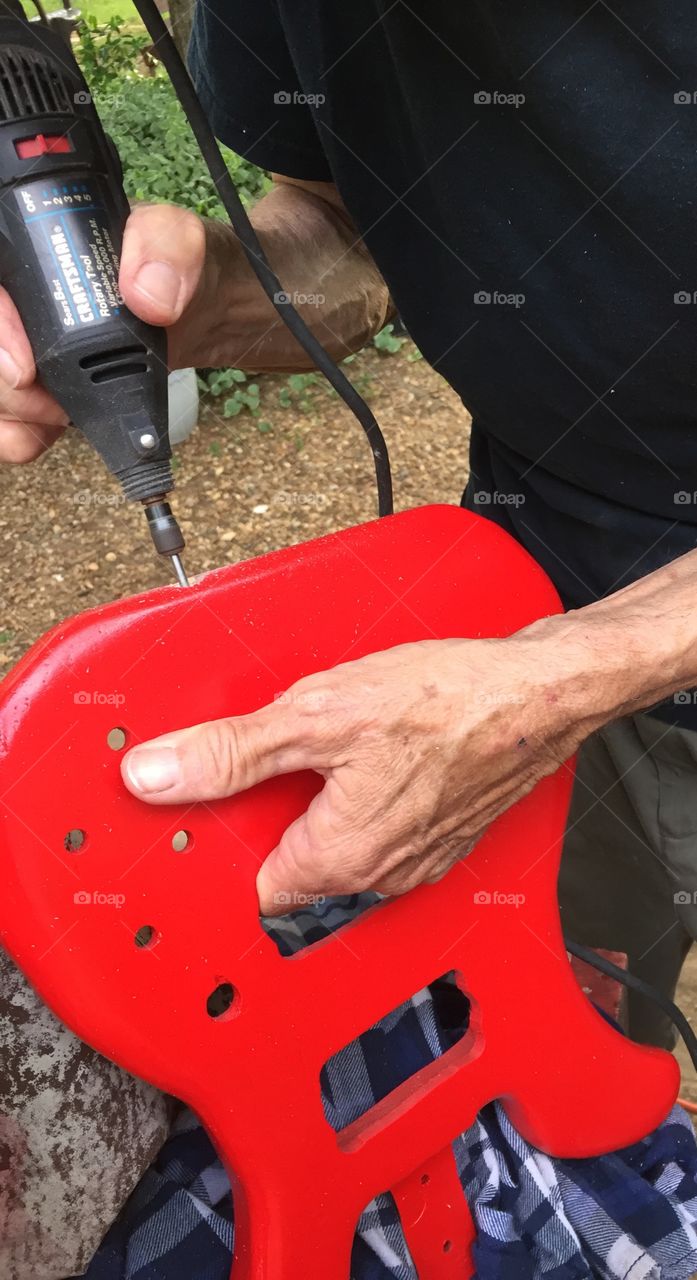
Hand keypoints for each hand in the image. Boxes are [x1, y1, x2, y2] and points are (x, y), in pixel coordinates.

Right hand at [0, 203, 206, 462]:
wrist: (199, 312)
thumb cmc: (177, 265)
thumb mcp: (181, 240)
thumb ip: (168, 249)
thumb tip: (145, 296)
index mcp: (34, 244)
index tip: (24, 370)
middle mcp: (21, 294)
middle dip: (5, 386)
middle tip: (52, 407)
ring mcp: (27, 340)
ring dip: (15, 413)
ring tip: (61, 419)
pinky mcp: (40, 381)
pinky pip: (8, 416)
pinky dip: (19, 433)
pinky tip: (43, 438)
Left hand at [121, 625, 606, 914]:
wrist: (538, 693)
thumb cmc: (444, 701)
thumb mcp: (315, 714)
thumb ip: (230, 753)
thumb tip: (156, 777)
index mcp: (337, 859)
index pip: (251, 887)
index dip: (226, 846)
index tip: (214, 808)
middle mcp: (378, 875)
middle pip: (295, 866)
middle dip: (275, 818)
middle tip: (277, 760)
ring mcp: (417, 858)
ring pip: (341, 846)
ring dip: (325, 806)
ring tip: (332, 748)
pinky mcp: (445, 834)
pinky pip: (384, 830)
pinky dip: (368, 798)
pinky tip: (376, 752)